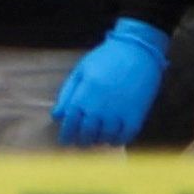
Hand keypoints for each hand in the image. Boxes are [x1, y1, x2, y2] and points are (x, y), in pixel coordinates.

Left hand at [49, 19, 168, 147]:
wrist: (137, 50)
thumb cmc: (106, 58)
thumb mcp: (81, 71)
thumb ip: (67, 93)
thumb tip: (57, 115)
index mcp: (84, 95)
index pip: (70, 123)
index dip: (66, 135)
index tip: (65, 141)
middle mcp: (100, 107)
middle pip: (87, 134)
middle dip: (82, 141)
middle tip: (81, 143)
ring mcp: (119, 112)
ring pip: (106, 137)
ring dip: (99, 141)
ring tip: (96, 140)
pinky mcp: (136, 114)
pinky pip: (126, 136)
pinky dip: (118, 140)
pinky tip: (114, 138)